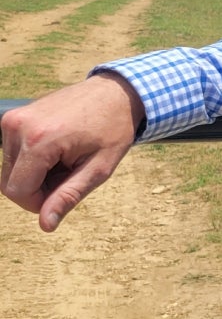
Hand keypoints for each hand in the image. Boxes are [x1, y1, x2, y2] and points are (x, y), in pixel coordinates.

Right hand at [0, 73, 145, 231]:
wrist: (114, 93)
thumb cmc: (112, 129)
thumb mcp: (99, 168)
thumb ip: (69, 196)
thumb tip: (45, 225)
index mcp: (40, 140)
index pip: (17, 192)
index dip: (39, 202)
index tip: (65, 192)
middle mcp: (19, 127)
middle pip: (9, 183)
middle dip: (36, 189)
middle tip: (69, 174)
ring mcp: (13, 119)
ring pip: (9, 170)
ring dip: (34, 175)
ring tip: (65, 160)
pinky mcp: (13, 117)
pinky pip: (12, 153)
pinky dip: (31, 161)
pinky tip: (57, 151)